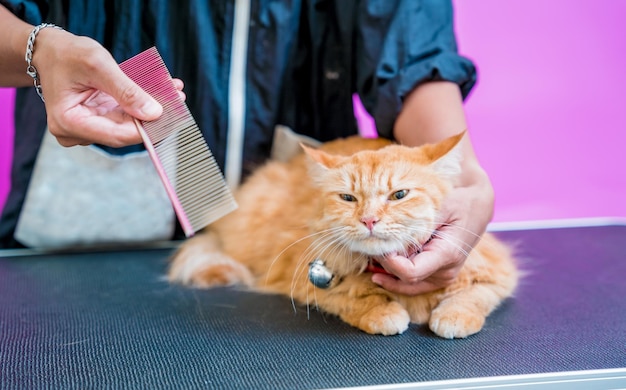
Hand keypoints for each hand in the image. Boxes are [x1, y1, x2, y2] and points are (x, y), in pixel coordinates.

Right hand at [32, 28, 183, 146]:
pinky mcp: (96, 122)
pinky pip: (124, 118)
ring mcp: (86, 129)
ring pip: (127, 126)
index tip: (169, 114)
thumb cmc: (68, 54)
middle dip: (152, 116)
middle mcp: (75, 132)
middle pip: (123, 132)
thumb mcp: (98, 65)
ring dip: (150, 109)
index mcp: (68, 122)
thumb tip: (153, 113)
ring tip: (173, 91)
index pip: (116, 135)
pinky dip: (140, 105)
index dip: (145, 128)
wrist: (51, 51)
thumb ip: (126, 90)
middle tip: (177, 98)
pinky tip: (159, 92)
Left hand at [371, 165, 493, 294]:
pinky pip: (412, 282)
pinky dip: (394, 275)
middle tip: (369, 246)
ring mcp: (442, 276)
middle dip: (384, 264)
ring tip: (370, 256)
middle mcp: (445, 271)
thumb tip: (392, 237)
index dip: (390, 263)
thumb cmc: (459, 201)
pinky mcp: (437, 274)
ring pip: (406, 283)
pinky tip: (377, 268)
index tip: (379, 246)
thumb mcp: (440, 205)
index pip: (410, 272)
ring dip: (387, 271)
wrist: (477, 205)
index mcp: (447, 255)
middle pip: (405, 279)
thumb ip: (418, 223)